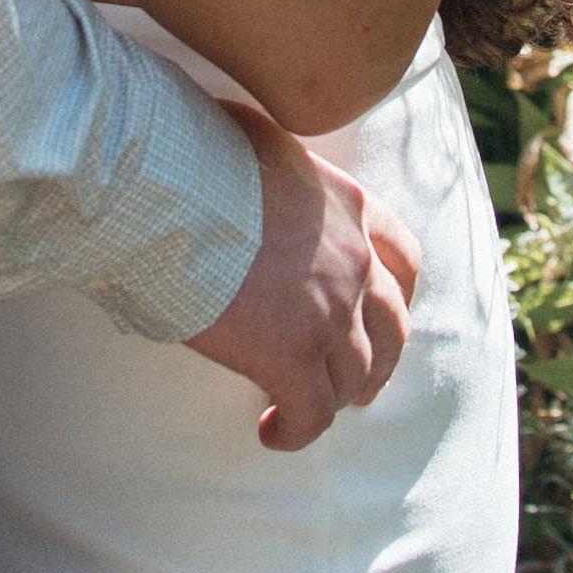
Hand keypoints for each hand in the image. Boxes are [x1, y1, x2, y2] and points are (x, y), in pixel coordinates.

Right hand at [182, 101, 414, 451]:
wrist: (169, 191)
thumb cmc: (193, 157)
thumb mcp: (258, 140)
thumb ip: (274, 162)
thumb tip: (242, 146)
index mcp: (351, 207)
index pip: (403, 257)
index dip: (397, 294)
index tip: (382, 314)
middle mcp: (355, 263)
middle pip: (393, 327)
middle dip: (380, 359)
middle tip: (357, 381)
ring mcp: (330, 314)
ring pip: (356, 375)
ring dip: (335, 398)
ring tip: (307, 410)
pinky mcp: (291, 357)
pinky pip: (310, 413)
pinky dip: (295, 429)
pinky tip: (271, 431)